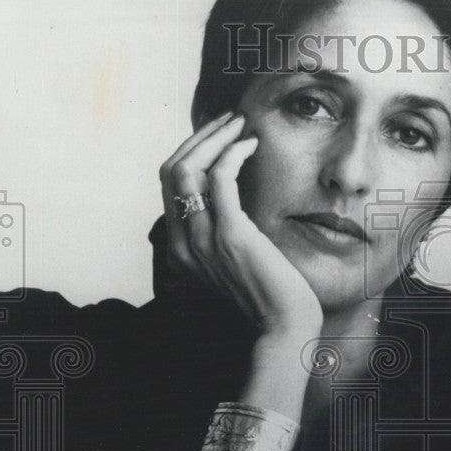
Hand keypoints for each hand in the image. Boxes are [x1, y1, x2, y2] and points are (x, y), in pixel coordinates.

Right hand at [159, 112, 322, 338]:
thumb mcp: (233, 264)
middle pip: (171, 171)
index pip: (168, 185)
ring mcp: (202, 240)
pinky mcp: (230, 235)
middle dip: (198, 137)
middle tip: (228, 120)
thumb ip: (222, 236)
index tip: (216, 135)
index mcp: (179, 250)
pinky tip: (251, 144)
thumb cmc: (267, 299)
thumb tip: (232, 202)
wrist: (281, 330)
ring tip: (239, 124)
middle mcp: (182, 243)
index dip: (189, 151)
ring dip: (214, 137)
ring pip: (188, 168)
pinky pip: (219, 178)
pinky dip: (232, 152)